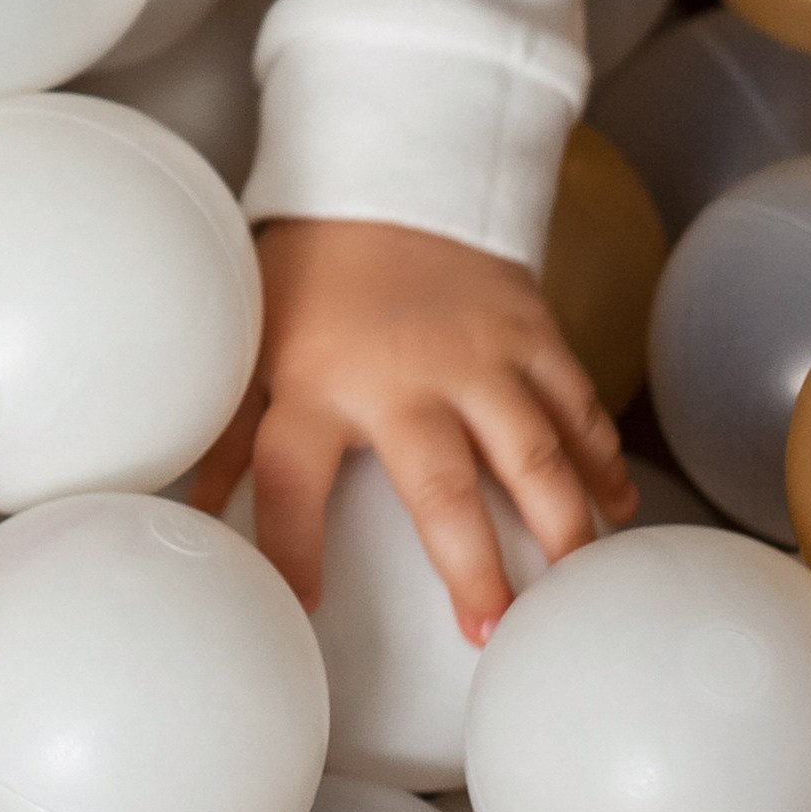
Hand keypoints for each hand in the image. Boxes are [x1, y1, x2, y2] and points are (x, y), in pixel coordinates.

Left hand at [188, 217, 636, 645]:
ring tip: (578, 591)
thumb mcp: (252, 347)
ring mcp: (477, 353)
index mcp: (316, 381)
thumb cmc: (309, 275)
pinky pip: (576, 403)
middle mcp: (402, 375)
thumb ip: (226, 436)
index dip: (290, 544)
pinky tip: (618, 510)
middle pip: (439, 484)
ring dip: (561, 526)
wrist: (384, 177)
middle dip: (470, 564)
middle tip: (494, 634)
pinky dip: (602, 460)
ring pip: (532, 451)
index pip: (288, 476)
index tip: (305, 604)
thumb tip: (193, 517)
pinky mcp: (529, 330)